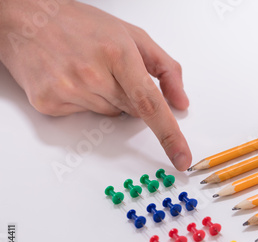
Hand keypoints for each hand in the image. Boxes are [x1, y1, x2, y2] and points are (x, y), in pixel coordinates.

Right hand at [0, 0, 191, 170]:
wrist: (26, 18)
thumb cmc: (80, 24)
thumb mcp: (132, 35)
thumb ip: (165, 68)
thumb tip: (180, 102)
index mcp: (117, 53)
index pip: (150, 103)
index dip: (169, 134)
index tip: (181, 157)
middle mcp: (92, 73)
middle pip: (132, 110)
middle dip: (130, 94)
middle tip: (111, 69)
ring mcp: (68, 89)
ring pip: (110, 114)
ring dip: (107, 98)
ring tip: (87, 68)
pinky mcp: (49, 102)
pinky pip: (84, 116)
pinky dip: (84, 101)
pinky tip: (71, 78)